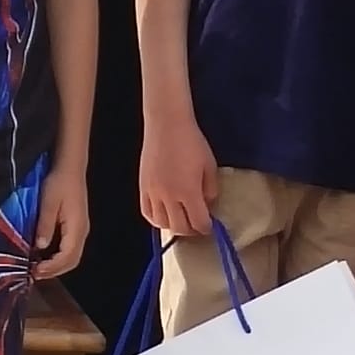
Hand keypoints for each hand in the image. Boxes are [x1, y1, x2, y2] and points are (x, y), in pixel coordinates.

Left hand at [33, 167, 88, 279]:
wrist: (70, 168)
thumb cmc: (58, 183)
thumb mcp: (48, 203)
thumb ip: (45, 225)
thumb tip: (40, 247)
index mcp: (76, 228)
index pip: (67, 256)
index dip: (52, 267)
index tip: (35, 271)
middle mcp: (82, 233)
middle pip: (72, 261)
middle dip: (54, 271)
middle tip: (35, 274)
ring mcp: (81, 230)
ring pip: (72, 257)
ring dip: (56, 266)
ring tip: (38, 268)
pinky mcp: (76, 227)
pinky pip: (70, 250)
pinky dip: (58, 258)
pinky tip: (45, 256)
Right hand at [140, 116, 218, 237]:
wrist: (167, 125)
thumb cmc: (191, 142)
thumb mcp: (209, 165)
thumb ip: (211, 189)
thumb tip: (208, 205)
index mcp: (188, 192)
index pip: (198, 222)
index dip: (206, 227)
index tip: (210, 226)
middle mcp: (169, 197)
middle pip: (179, 228)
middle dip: (191, 230)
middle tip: (197, 225)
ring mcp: (153, 193)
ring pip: (161, 224)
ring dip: (174, 226)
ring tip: (181, 220)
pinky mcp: (143, 187)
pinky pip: (147, 212)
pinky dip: (156, 219)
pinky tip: (164, 216)